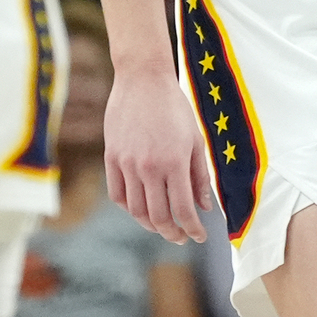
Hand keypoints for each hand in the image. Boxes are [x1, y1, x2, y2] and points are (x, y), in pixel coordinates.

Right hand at [104, 67, 215, 243]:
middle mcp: (149, 167)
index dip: (193, 229)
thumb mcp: (195, 139)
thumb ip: (200, 176)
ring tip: (162, 226)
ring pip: (136, 211)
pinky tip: (141, 208)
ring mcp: (127, 163)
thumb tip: (205, 207)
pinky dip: (129, 208)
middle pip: (158, 217)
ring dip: (151, 225)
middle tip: (181, 237)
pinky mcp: (111, 158)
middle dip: (172, 233)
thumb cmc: (174, 107)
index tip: (199, 236)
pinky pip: (118, 194)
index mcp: (174, 162)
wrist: (142, 79)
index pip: (183, 210)